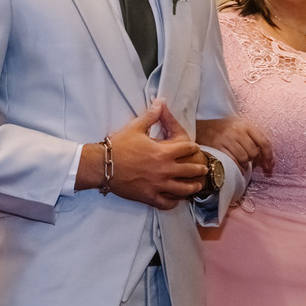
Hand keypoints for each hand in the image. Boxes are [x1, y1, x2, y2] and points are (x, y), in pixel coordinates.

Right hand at [78, 101, 205, 208]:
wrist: (102, 165)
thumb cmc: (119, 145)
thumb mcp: (136, 126)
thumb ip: (151, 115)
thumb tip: (161, 102)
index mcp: (163, 152)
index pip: (188, 149)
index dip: (192, 147)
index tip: (194, 148)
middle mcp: (165, 170)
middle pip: (190, 170)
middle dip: (199, 168)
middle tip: (203, 168)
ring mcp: (158, 185)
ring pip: (183, 189)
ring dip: (192, 187)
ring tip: (197, 186)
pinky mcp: (149, 197)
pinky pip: (167, 203)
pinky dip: (174, 202)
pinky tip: (176, 200)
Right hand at [195, 117, 272, 172]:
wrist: (202, 126)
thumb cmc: (224, 129)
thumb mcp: (240, 127)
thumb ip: (253, 139)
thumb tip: (266, 160)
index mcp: (246, 125)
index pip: (264, 141)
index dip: (268, 156)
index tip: (269, 165)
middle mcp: (237, 131)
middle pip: (253, 152)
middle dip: (252, 160)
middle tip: (247, 160)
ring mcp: (227, 139)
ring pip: (243, 158)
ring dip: (244, 165)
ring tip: (241, 164)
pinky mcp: (217, 147)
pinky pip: (232, 162)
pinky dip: (236, 168)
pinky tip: (235, 167)